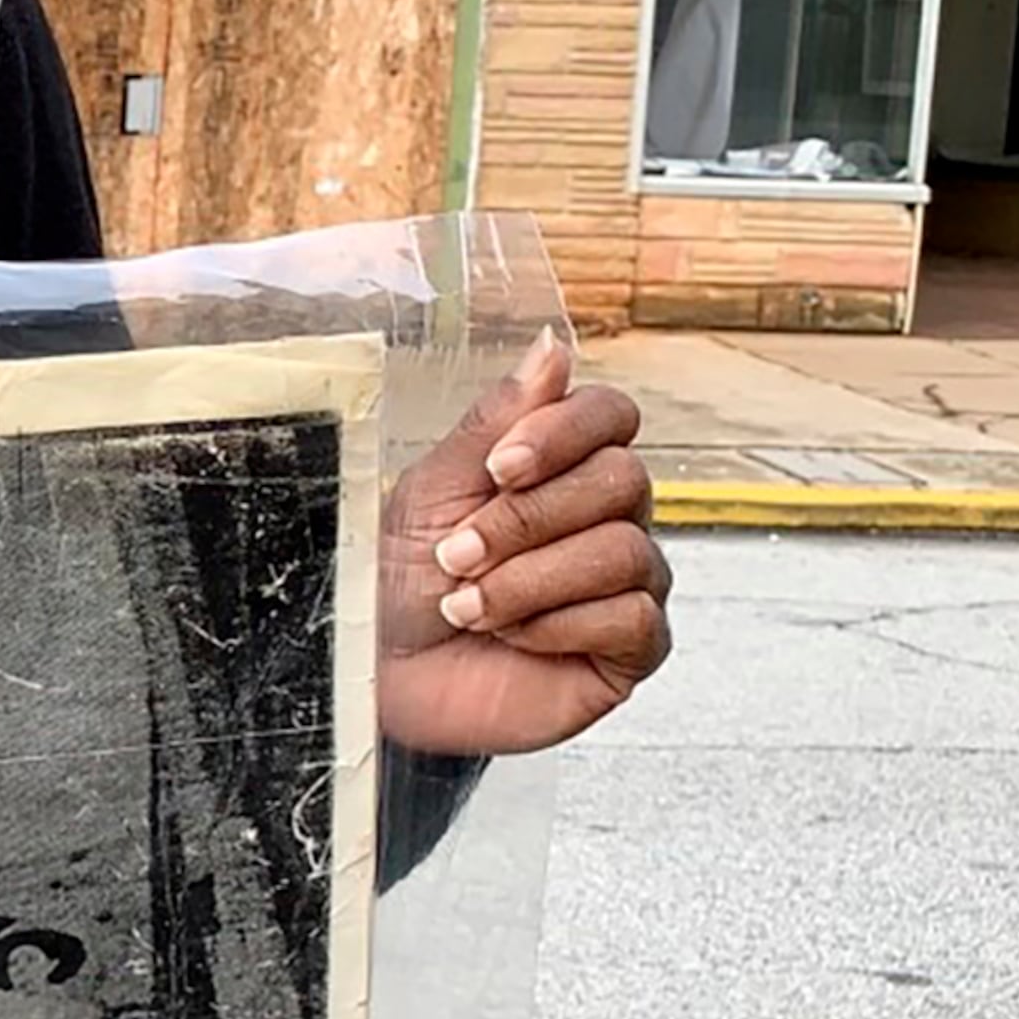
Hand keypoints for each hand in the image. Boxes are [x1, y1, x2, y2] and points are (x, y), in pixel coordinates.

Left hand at [377, 330, 672, 754]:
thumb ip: (496, 420)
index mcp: (564, 466)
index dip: (563, 433)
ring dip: (529, 579)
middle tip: (457, 554)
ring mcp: (628, 582)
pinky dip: (557, 626)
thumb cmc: (401, 577)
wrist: (384, 670)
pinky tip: (513, 636)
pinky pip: (634, 618)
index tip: (499, 469)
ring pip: (626, 551)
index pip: (612, 415)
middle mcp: (609, 517)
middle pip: (623, 480)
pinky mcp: (633, 648)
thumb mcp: (433, 489)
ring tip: (469, 603)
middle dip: (526, 520)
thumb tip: (552, 348)